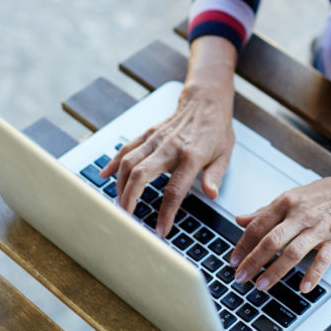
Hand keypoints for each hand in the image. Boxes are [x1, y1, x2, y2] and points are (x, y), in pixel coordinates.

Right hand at [100, 80, 234, 236]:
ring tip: (119, 203)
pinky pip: (126, 148)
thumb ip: (215, 176)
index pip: (175, 190)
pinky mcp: (148, 134)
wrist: (206, 100)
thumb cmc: (216, 129)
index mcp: (191, 156)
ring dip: (120, 185)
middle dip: (129, 199)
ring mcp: (156, 139)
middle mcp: (170, 147)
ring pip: (128, 162)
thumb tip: (212, 194)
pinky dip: (113, 162)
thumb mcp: (225, 154)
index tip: (160, 230)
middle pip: (140, 175)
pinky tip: (105, 176)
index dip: (166, 212)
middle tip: (126, 218)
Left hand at [228, 168, 330, 294]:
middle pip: (271, 241)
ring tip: (262, 285)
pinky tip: (303, 287)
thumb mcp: (292, 196)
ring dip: (275, 271)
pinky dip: (312, 275)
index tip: (233, 260)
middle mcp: (300, 214)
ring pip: (293, 252)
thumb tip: (240, 219)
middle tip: (241, 277)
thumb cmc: (324, 194)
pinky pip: (322, 259)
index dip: (243, 244)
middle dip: (253, 261)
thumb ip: (265, 210)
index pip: (258, 225)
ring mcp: (318, 227)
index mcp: (286, 202)